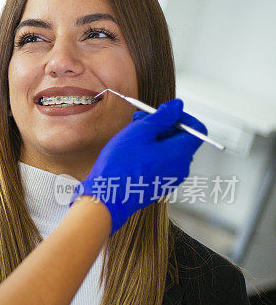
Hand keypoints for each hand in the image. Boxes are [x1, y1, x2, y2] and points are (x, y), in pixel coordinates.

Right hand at [77, 99, 206, 233]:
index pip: (197, 128)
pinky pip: (162, 163)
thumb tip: (177, 107)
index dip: (181, 117)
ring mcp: (171, 178)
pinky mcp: (159, 184)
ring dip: (154, 139)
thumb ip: (162, 116)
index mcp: (180, 153)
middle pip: (181, 138)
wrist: (107, 197)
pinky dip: (151, 153)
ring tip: (132, 138)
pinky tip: (131, 153)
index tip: (164, 114)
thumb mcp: (140, 132)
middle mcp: (181, 167)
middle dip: (163, 126)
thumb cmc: (121, 167)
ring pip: (169, 150)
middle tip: (140, 122)